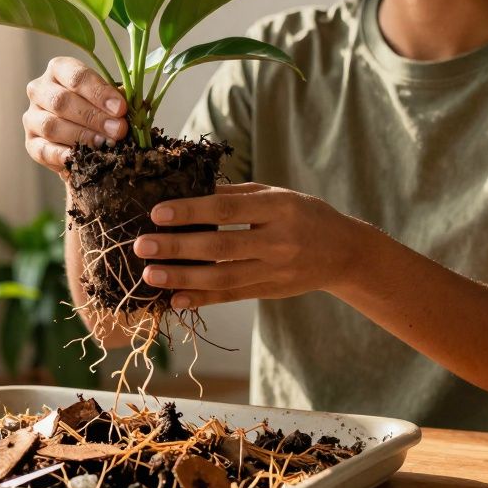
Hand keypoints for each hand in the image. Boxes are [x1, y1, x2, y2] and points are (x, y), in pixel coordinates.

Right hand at [23, 56, 128, 172]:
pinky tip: (78, 157)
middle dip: (93, 117)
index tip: (120, 109)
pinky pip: (42, 149)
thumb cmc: (100, 109)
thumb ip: (117, 100)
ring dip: (81, 136)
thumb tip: (128, 110)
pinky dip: (61, 155)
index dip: (99, 93)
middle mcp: (40, 89)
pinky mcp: (31, 142)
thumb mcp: (109, 98)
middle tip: (118, 130)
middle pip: (62, 101)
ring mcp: (32, 116)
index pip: (76, 76)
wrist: (84, 136)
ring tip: (105, 144)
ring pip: (51, 125)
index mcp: (59, 70)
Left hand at [132, 183, 366, 308]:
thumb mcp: (278, 194)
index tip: (158, 213)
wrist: (344, 253)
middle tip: (142, 246)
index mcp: (279, 209)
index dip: (191, 212)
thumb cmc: (304, 215)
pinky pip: (231, 297)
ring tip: (150, 275)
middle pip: (221, 247)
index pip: (228, 210)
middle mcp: (278, 242)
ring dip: (182, 277)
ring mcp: (274, 271)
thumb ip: (238, 194)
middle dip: (178, 247)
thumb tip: (191, 189)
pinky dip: (201, 299)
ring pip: (222, 278)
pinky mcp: (270, 291)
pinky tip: (175, 298)